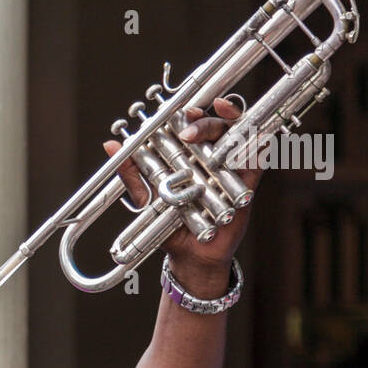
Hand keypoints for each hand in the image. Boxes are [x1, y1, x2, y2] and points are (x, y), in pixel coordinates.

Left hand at [102, 97, 248, 294]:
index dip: (189, 113)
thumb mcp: (145, 199)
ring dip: (228, 125)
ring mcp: (230, 165)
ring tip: (212, 136)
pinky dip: (255, 142)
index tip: (179, 112)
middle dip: (203, 122)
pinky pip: (258, 156)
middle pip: (215, 124)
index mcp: (187, 155)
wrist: (189, 254)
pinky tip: (248, 138)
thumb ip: (131, 173)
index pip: (191, 123)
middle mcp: (210, 155)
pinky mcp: (248, 180)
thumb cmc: (169, 225)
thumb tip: (110, 146)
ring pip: (237, 132)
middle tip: (187, 133)